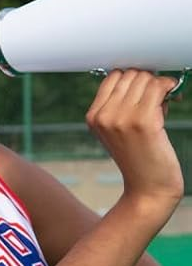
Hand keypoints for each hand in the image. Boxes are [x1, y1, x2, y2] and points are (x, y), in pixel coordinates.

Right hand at [87, 69, 183, 215]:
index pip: (113, 77)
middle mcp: (104, 116)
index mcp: (93, 116)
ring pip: (145, 80)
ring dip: (159, 86)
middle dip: (147, 80)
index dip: (133, 78)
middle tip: (159, 94)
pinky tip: (172, 96)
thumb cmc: (139, 159)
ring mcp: (122, 119)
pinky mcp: (144, 123)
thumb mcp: (118, 131)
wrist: (148, 189)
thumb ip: (120, 105)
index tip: (146, 86)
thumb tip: (144, 76)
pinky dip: (168, 87)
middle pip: (130, 75)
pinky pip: (158, 89)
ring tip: (164, 101)